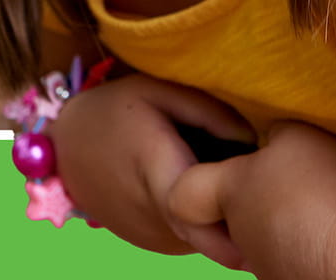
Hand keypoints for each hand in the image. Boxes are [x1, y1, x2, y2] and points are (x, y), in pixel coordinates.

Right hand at [49, 73, 254, 260]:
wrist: (64, 142)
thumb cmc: (114, 110)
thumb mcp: (159, 91)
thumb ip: (210, 113)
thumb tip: (255, 139)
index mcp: (160, 175)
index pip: (207, 215)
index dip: (241, 217)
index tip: (271, 201)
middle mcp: (157, 219)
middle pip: (215, 228)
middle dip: (243, 213)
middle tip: (263, 182)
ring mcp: (153, 238)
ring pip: (205, 234)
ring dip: (220, 212)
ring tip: (220, 174)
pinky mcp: (152, 244)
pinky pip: (192, 235)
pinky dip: (202, 217)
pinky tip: (196, 185)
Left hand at [168, 120, 335, 276]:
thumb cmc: (326, 186)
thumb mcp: (298, 135)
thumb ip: (274, 135)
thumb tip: (272, 143)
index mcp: (231, 193)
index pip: (183, 195)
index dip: (194, 179)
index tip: (219, 170)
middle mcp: (241, 237)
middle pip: (235, 215)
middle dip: (260, 198)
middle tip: (296, 180)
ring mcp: (268, 268)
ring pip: (269, 239)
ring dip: (291, 223)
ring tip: (327, 206)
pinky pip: (299, 259)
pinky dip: (314, 245)